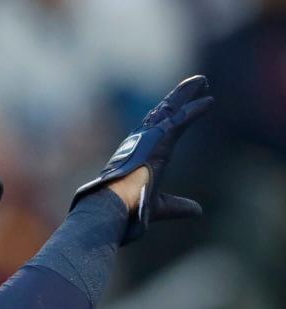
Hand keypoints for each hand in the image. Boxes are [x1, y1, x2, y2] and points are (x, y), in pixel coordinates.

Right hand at [72, 75, 213, 243]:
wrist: (115, 205)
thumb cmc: (129, 208)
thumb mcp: (160, 206)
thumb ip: (178, 205)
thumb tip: (198, 210)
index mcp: (141, 156)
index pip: (157, 131)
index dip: (170, 118)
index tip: (180, 108)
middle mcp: (143, 142)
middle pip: (164, 114)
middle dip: (178, 98)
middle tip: (194, 85)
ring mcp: (149, 138)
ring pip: (171, 110)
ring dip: (186, 95)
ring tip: (201, 81)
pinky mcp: (158, 139)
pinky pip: (180, 119)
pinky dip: (195, 110)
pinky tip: (209, 101)